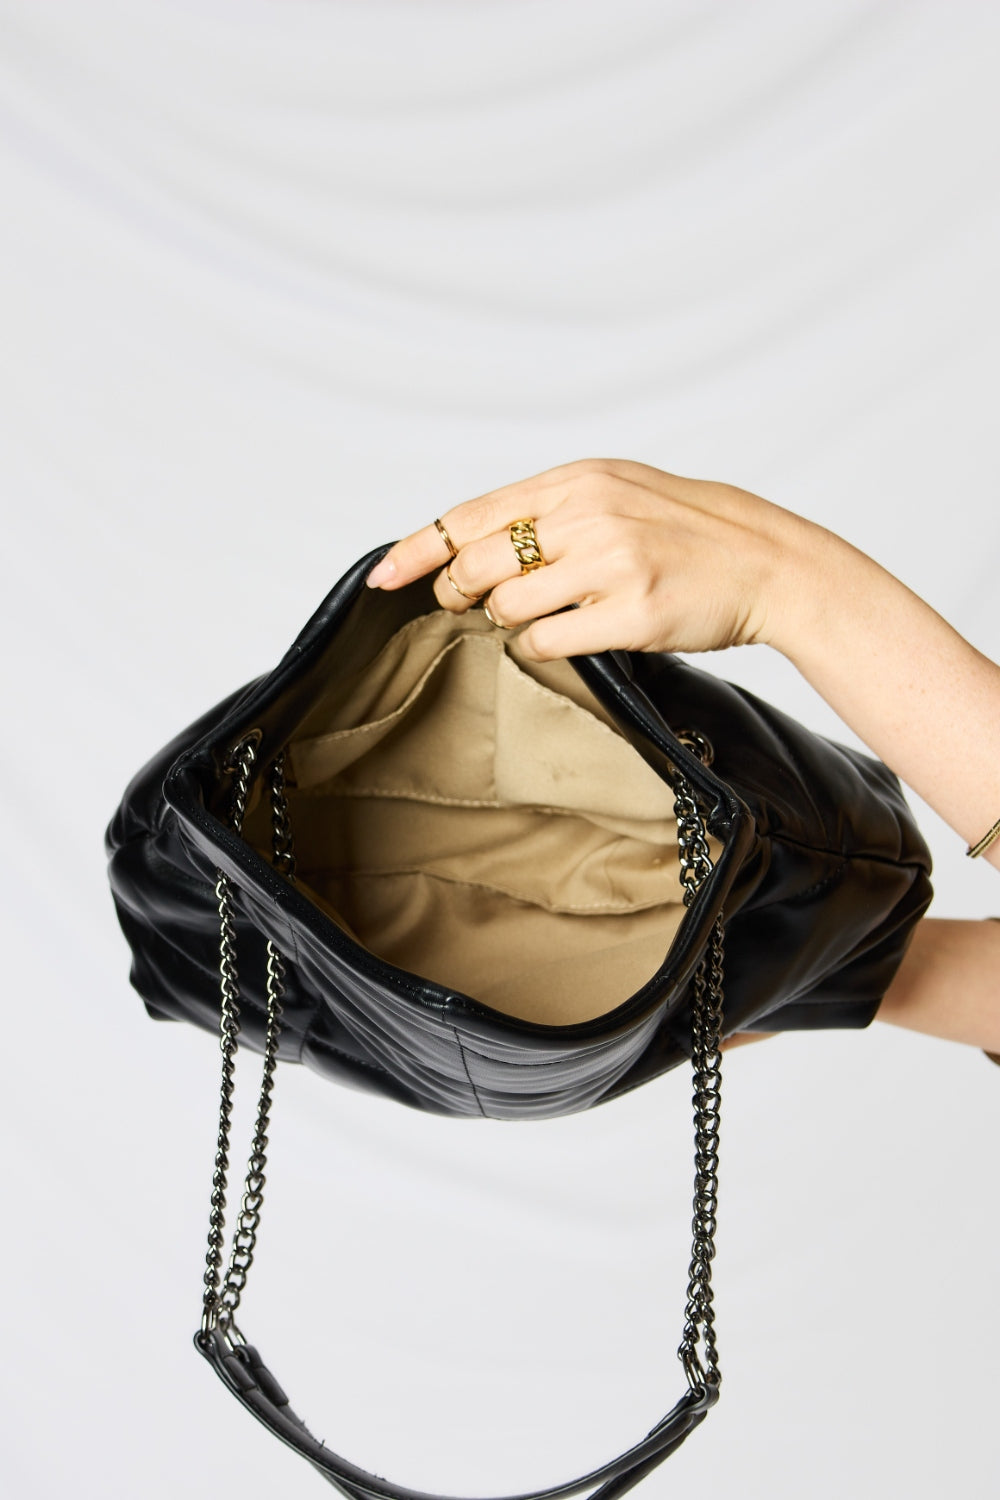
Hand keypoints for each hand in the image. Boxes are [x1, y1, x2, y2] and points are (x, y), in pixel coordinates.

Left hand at [366, 458, 814, 660]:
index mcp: (578, 480)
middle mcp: (589, 513)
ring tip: (545, 616)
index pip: (471, 515)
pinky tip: (568, 639)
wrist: (766, 561)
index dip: (418, 549)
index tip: (383, 576)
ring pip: (508, 608)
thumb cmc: (687, 531)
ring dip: (510, 623)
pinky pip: (548, 644)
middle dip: (458, 594)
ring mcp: (611, 563)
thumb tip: (473, 543)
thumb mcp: (617, 491)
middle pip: (478, 565)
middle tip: (467, 605)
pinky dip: (543, 648)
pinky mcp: (632, 612)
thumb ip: (550, 508)